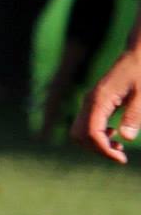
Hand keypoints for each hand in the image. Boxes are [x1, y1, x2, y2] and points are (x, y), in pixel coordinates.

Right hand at [71, 48, 140, 162]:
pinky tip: (114, 134)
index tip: (121, 158)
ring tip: (118, 147)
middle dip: (97, 149)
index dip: (103, 149)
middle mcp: (89, 102)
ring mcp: (88, 103)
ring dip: (95, 144)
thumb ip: (134, 115)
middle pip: (80, 136)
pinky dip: (96, 136)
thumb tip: (126, 138)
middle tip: (120, 155)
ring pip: (79, 132)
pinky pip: (85, 125)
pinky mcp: (93, 104)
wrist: (137, 56)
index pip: (90, 133)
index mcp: (99, 100)